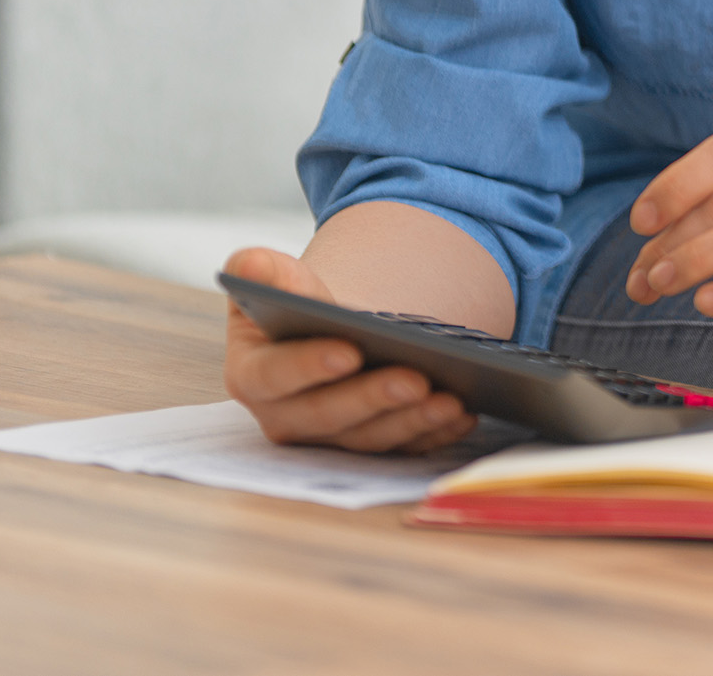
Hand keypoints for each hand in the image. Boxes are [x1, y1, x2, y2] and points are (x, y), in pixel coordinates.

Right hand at [221, 245, 475, 452]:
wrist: (326, 331)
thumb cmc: (297, 303)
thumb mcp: (276, 281)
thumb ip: (263, 273)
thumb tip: (250, 266)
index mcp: (253, 374)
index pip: (274, 375)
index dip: (309, 366)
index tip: (350, 352)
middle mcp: (285, 416)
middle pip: (329, 415)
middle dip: (374, 398)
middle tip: (417, 380)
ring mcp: (329, 437)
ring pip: (369, 438)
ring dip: (411, 422)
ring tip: (451, 400)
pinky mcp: (368, 444)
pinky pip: (402, 447)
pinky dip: (434, 434)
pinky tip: (463, 415)